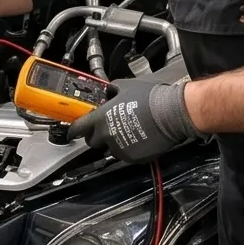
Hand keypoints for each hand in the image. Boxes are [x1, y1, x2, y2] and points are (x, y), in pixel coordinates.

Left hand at [68, 78, 198, 163]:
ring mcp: (119, 149)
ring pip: (110, 149)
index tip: (72, 131)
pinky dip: (128, 149)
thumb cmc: (150, 98)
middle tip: (107, 128)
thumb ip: (112, 90)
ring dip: (114, 142)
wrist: (170, 113)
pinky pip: (125, 155)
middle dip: (97, 135)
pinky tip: (138, 139)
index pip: (79, 128)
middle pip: (92, 141)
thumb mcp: (126, 86)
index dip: (74, 130)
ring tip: (127, 132)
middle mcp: (107, 135)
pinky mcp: (132, 158)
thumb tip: (109, 92)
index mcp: (101, 118)